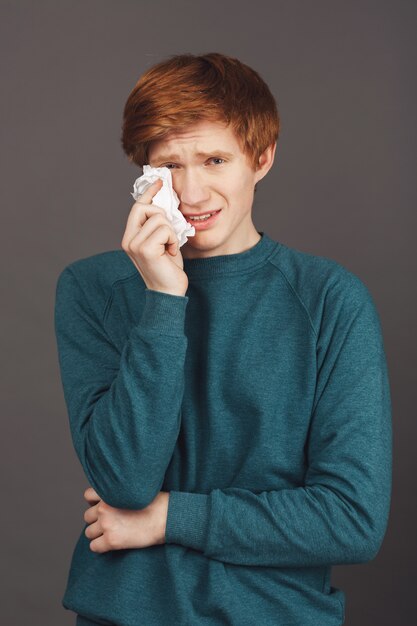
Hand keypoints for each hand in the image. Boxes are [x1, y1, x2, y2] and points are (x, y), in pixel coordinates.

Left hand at [83, 486, 169, 552]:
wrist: (166, 517)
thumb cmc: (156, 503)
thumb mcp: (135, 490)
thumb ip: (118, 493)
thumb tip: (105, 502)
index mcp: (109, 493)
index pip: (88, 496)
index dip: (94, 503)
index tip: (103, 508)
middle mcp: (104, 508)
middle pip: (87, 516)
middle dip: (97, 520)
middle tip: (111, 523)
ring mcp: (107, 524)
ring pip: (89, 532)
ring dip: (98, 534)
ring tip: (112, 533)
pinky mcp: (112, 540)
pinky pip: (94, 547)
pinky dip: (100, 547)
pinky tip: (111, 544)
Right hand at [121, 179, 188, 296]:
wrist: (169, 293)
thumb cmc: (168, 268)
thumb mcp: (163, 242)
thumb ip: (159, 225)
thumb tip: (164, 201)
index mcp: (130, 237)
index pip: (138, 207)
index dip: (149, 192)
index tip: (159, 181)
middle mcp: (128, 240)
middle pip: (145, 207)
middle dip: (162, 215)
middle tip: (170, 234)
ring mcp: (134, 244)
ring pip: (159, 218)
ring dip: (171, 232)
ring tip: (170, 248)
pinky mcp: (144, 249)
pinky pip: (165, 229)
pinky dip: (173, 240)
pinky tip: (171, 253)